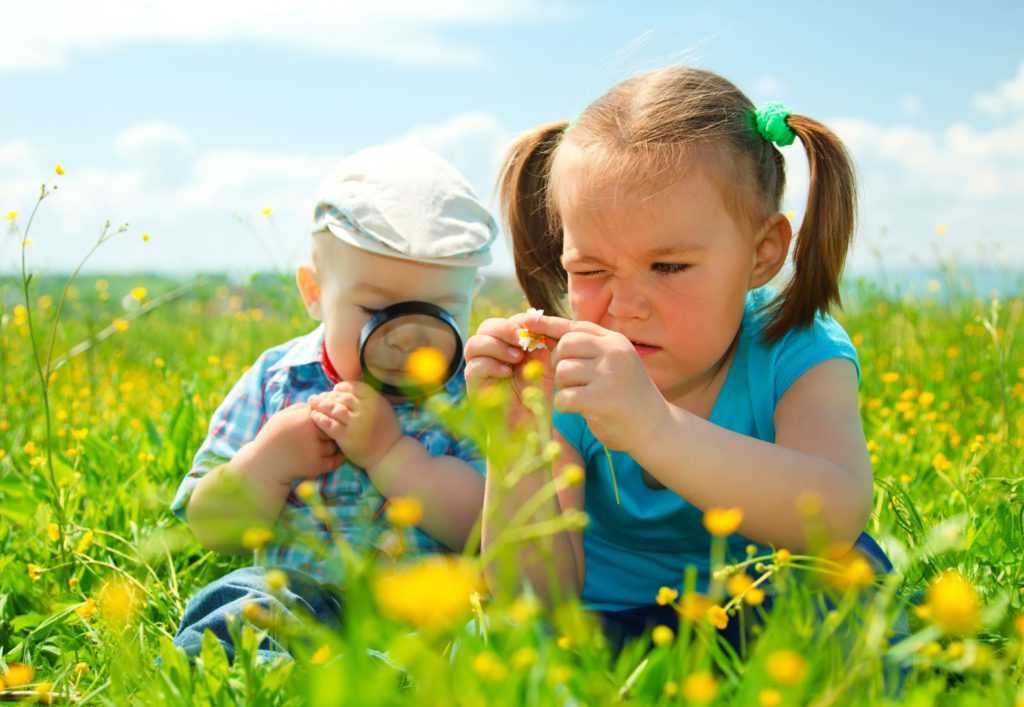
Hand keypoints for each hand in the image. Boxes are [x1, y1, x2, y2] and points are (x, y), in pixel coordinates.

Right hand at [232, 403, 343, 485]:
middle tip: (327, 433)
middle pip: (335, 427)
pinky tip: (334, 454)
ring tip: (324, 445)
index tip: (324, 420)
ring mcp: (315, 450)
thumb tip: (321, 403)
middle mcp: (311, 433)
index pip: (329, 412)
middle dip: (332, 430)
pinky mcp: (317, 466)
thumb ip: (302, 408)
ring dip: (333, 444)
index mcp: (304, 418)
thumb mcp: (283, 416)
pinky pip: (336, 460)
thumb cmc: (273, 437)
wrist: (263, 464)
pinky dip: (338, 457)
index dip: (328, 416)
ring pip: (335, 444)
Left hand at [308, 381, 401, 470]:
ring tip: (312, 404)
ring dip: (321, 405)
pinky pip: (329, 425)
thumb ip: (369, 399)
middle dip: (328, 395)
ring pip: (334, 409)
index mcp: (375, 400)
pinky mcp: (347, 437)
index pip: (353, 387)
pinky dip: (320, 419)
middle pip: (342, 397)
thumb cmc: (385, 432)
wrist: (389, 455)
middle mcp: (366, 409)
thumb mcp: (383, 409)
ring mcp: (356, 423)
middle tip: (318, 397)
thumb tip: (349, 389)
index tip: (334, 391)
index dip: (341, 387)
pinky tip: (314, 417)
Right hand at [464, 310, 562, 426]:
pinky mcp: (473, 386)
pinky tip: (507, 373)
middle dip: (504, 329)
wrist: (529, 426)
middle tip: (522, 339)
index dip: (518, 322)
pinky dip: (491, 366)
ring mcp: (478, 369)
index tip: (536, 328)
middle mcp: (489, 355)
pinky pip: (473, 367)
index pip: (505, 322)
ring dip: (496, 346)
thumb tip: (535, 321)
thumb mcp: (544, 365)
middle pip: (486, 327)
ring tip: (516, 358)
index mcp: (506, 346)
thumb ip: (539, 343)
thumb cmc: (538, 396)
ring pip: (474, 344)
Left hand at [525, 318, 670, 453]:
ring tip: (582, 396)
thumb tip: (543, 333)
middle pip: (565, 346)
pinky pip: (564, 397)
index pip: (576, 327)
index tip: (526, 320)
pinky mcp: (600, 399)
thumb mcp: (614, 364)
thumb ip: (588, 349)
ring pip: (563, 372)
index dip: (548, 324)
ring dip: (565, 387)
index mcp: (615, 342)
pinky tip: (580, 410)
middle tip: (570, 380)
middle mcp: (613, 353)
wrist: (656, 429)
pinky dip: (565, 406)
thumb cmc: (627, 397)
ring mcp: (608, 374)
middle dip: (558, 363)